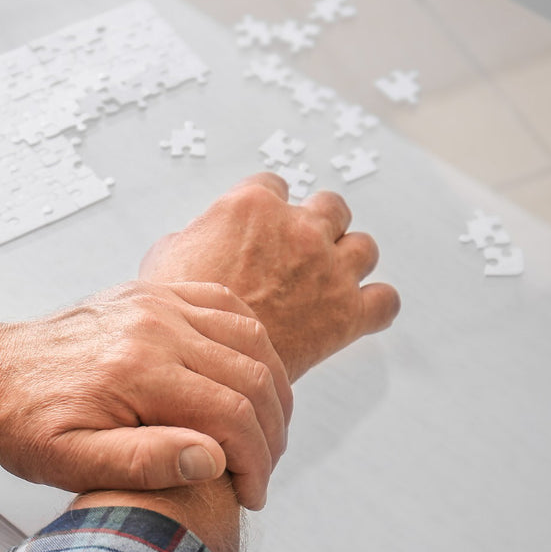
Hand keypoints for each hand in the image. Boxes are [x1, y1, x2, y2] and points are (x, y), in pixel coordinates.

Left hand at [0, 281, 291, 509]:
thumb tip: (210, 460)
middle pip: (250, 375)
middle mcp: (151, 327)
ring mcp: (153, 304)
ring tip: (263, 431)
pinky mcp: (150, 294)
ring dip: (270, 387)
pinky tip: (250, 371)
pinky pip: (223, 304)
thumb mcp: (71, 463)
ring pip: (249, 336)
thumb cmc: (23, 421)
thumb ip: (142, 462)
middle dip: (270, 431)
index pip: (231, 414)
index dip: (255, 462)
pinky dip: (250, 339)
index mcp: (135, 371)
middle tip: (261, 469)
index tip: (251, 491)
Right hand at [140, 173, 400, 382]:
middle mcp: (298, 229)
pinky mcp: (348, 314)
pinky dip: (375, 305)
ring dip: (349, 260)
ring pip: (364, 247)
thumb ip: (193, 235)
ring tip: (330, 279)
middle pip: (331, 206)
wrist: (198, 366)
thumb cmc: (175, 314)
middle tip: (300, 252)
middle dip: (318, 226)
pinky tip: (357, 313)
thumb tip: (199, 236)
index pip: (275, 185)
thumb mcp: (164, 256)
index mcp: (252, 206)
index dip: (269, 207)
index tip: (262, 226)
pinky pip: (386, 300)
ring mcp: (328, 270)